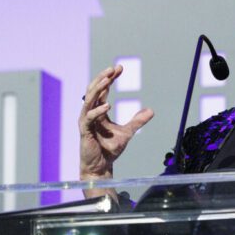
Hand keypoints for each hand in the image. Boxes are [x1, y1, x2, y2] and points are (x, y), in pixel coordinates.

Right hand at [78, 64, 153, 178]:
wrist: (102, 166)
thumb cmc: (110, 150)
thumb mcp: (127, 132)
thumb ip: (137, 121)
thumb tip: (150, 110)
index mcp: (99, 111)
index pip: (103, 90)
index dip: (110, 78)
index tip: (120, 68)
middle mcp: (90, 113)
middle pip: (94, 90)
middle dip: (103, 78)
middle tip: (113, 69)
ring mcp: (86, 121)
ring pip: (89, 100)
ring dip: (98, 89)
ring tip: (108, 80)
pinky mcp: (84, 131)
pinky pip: (89, 117)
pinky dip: (98, 111)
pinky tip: (108, 105)